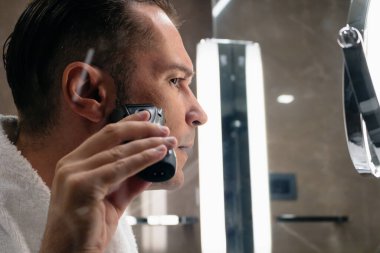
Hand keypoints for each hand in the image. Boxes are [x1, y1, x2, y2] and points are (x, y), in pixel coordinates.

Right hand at [39, 111, 176, 252]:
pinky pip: (120, 167)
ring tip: (167, 140)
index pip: (104, 135)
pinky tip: (158, 154)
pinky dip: (142, 159)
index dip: (128, 123)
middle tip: (163, 128)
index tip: (147, 116)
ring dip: (147, 143)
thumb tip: (152, 166)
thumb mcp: (113, 198)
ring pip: (118, 151)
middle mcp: (70, 164)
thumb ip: (130, 180)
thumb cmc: (89, 227)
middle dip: (141, 129)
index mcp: (73, 163)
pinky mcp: (82, 186)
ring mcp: (73, 174)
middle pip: (111, 135)